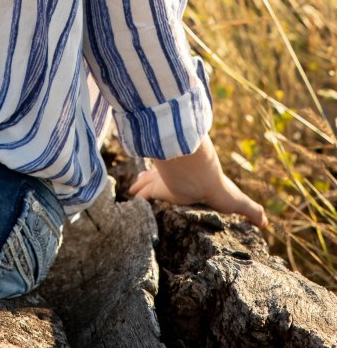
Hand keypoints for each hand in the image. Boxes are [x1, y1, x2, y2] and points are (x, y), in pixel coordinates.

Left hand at [129, 135, 267, 228]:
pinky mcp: (156, 185)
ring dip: (142, 186)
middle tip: (142, 188)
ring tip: (133, 190)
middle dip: (153, 182)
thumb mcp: (237, 202)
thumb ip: (251, 211)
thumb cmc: (218, 188)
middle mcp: (179, 183)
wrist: (200, 175)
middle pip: (164, 181)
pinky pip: (144, 190)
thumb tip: (267, 224)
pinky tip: (131, 195)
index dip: (181, 187)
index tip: (175, 190)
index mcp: (194, 188)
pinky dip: (138, 192)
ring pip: (150, 182)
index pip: (186, 187)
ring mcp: (166, 182)